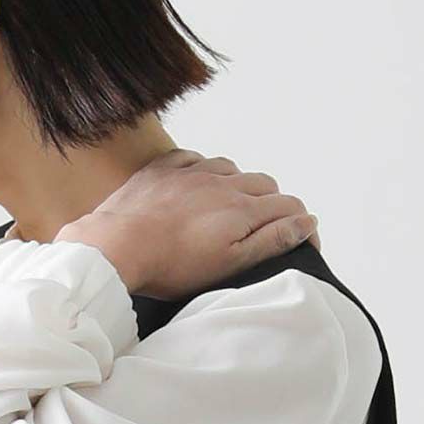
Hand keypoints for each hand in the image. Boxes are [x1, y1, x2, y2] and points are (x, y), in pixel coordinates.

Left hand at [55, 150, 320, 298]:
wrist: (117, 246)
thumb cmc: (172, 264)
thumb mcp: (230, 262)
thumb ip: (272, 240)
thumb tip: (307, 222)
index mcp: (242, 208)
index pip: (288, 207)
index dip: (301, 225)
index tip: (303, 242)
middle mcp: (222, 182)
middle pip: (263, 184)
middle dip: (271, 204)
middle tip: (262, 227)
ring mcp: (191, 172)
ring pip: (230, 168)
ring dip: (237, 185)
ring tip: (227, 208)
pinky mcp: (162, 170)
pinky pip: (191, 159)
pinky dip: (201, 171)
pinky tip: (195, 185)